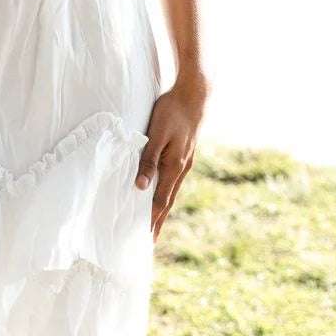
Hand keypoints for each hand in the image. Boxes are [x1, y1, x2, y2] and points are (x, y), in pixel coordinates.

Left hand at [134, 69, 209, 243]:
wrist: (195, 95)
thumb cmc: (172, 111)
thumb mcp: (157, 134)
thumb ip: (149, 160)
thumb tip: (140, 188)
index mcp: (175, 167)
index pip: (161, 201)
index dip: (152, 219)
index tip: (144, 238)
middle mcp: (182, 168)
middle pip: (168, 201)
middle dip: (158, 220)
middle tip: (149, 240)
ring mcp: (185, 162)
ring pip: (172, 191)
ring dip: (162, 208)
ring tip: (154, 222)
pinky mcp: (184, 154)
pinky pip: (174, 180)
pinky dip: (167, 192)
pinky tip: (163, 192)